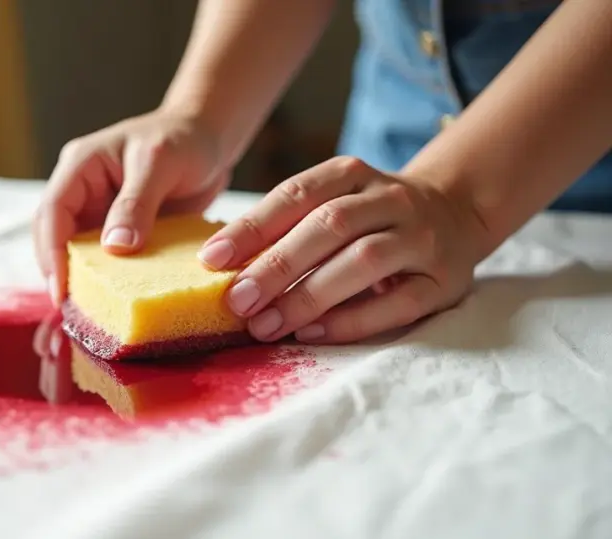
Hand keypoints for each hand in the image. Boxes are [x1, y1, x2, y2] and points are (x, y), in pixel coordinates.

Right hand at [33, 110, 228, 305]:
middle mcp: (81, 190)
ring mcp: (97, 211)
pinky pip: (103, 258)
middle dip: (57, 270)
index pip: (52, 211)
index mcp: (80, 165)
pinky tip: (113, 302)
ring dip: (78, 278)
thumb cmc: (184, 140)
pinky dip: (104, 279)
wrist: (208, 140)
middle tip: (70, 309)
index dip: (51, 252)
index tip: (61, 289)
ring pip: (74, 250)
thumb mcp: (160, 163)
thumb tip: (114, 248)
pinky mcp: (116, 229)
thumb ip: (136, 203)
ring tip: (88, 313)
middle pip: (52, 235)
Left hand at [198, 156, 484, 343]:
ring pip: (363, 261)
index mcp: (353, 174)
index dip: (253, 226)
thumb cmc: (369, 216)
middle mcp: (390, 199)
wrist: (455, 213)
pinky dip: (350, 320)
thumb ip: (287, 225)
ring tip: (265, 324)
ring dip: (308, 296)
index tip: (212, 258)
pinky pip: (396, 304)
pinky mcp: (443, 280)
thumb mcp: (333, 201)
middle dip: (277, 265)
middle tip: (237, 300)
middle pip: (329, 226)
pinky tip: (311, 334)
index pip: (297, 194)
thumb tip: (222, 265)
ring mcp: (421, 238)